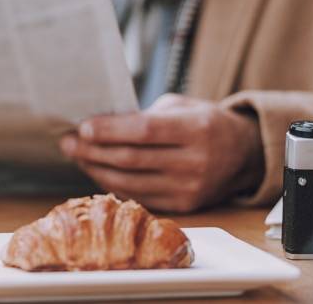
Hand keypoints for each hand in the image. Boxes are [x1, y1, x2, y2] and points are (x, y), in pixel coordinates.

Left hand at [59, 94, 263, 212]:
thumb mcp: (182, 107)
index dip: (110, 130)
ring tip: (77, 156)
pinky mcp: (184, 206)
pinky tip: (98, 171)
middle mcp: (195, 162)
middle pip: (132, 159)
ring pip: (131, 182)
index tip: (83, 127)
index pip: (144, 131)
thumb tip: (100, 123)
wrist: (244, 154)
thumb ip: (146, 115)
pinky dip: (113, 185)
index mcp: (197, 129)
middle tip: (68, 142)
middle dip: (93, 150)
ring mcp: (190, 188)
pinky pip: (139, 197)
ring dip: (97, 169)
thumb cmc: (205, 123)